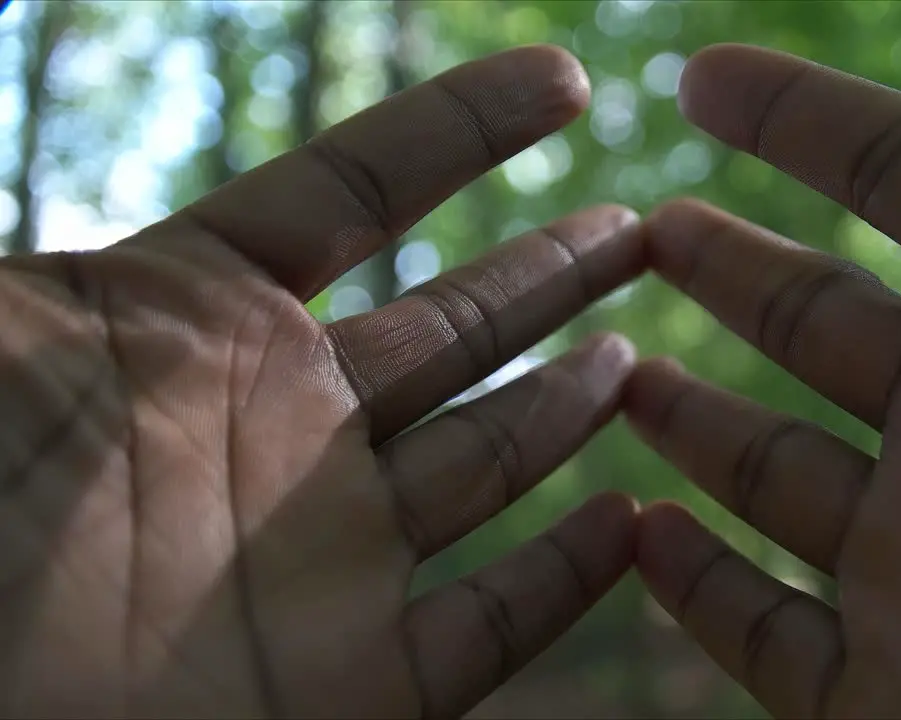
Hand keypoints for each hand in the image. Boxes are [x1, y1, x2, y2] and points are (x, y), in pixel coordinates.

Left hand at [0, 46, 642, 717]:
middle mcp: (281, 432)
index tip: (566, 79)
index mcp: (195, 325)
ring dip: (568, 406)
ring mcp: (327, 557)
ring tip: (638, 352)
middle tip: (643, 228)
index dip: (464, 130)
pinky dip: (564, 581)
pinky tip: (628, 524)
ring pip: (487, 461)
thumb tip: (80, 142)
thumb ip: (61, 268)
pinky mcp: (358, 685)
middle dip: (551, 272)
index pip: (359, 193)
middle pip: (456, 329)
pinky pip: (488, 625)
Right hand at [627, 44, 900, 716]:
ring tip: (614, 369)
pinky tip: (639, 537)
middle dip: (729, 271)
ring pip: (781, 476)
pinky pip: (771, 638)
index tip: (703, 75)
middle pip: (821, 327)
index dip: (802, 120)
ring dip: (695, 422)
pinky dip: (698, 593)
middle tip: (644, 228)